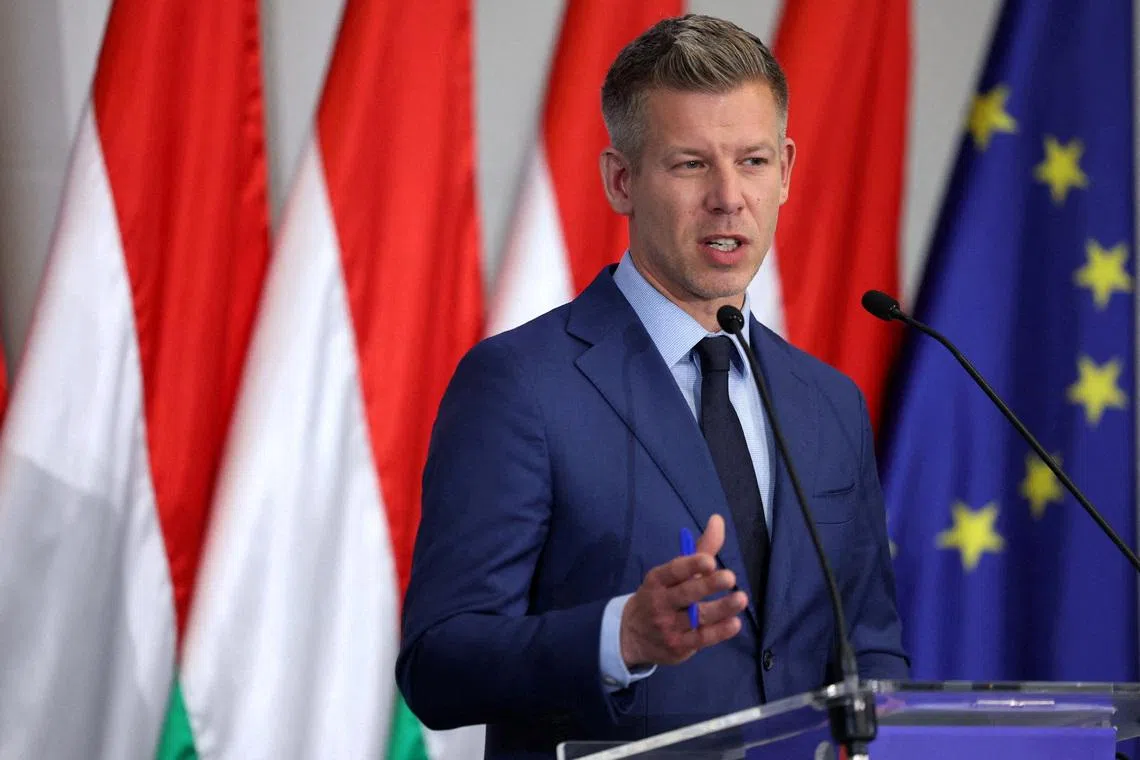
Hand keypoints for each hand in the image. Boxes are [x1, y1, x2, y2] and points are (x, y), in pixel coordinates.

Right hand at [619, 514, 748, 667]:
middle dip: (707, 585)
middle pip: (686, 594)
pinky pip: (701, 639)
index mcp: (657, 581)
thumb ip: (700, 549)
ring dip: (721, 609)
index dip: (690, 565)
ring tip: (740, 599)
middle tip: (729, 577)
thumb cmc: (661, 596)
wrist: (632, 635)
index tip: (709, 560)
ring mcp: (668, 627)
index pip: (672, 571)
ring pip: (697, 618)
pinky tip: (734, 623)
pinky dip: (719, 632)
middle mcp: (660, 603)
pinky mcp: (678, 646)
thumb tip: (718, 519)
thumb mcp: (672, 574)